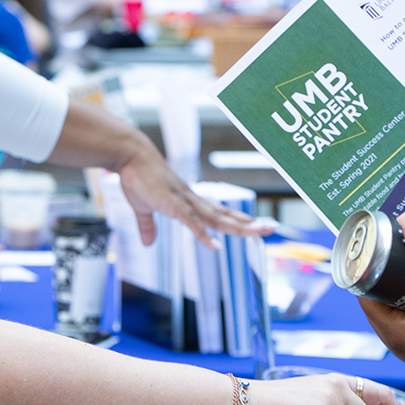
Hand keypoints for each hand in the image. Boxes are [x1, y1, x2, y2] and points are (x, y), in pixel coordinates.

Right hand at [115, 142, 263, 244]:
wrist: (132, 157)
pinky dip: (204, 235)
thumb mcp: (143, 208)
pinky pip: (192, 223)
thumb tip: (147, 243)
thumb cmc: (137, 178)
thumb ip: (148, 226)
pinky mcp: (174, 206)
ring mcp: (186, 203)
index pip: (220, 214)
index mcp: (190, 203)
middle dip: (250, 224)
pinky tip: (216, 247)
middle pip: (227, 216)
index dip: (238, 221)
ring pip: (218, 219)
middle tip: (272, 227)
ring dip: (239, 227)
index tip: (255, 225)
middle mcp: (194, 202)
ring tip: (259, 232)